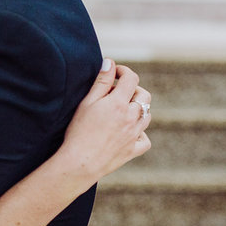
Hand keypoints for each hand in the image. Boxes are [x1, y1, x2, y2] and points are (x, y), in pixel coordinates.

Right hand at [62, 60, 151, 184]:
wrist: (80, 162)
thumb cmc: (79, 131)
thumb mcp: (87, 102)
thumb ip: (101, 81)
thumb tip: (110, 62)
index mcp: (119, 103)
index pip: (131, 78)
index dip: (124, 71)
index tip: (115, 73)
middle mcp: (132, 117)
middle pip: (144, 95)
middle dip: (133, 89)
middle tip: (117, 93)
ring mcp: (135, 134)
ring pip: (147, 115)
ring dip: (137, 109)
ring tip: (121, 111)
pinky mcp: (133, 150)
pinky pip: (145, 139)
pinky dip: (140, 133)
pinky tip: (129, 132)